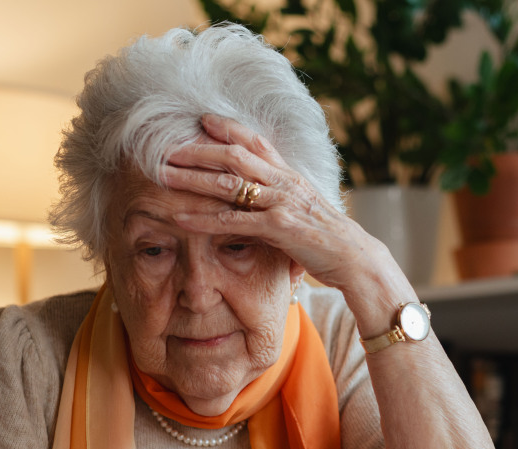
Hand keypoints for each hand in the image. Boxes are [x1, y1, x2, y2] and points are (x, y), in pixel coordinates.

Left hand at [163, 115, 412, 337]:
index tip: (202, 120)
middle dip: (197, 150)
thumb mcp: (304, 211)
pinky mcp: (278, 227)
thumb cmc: (328, 239)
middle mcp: (283, 182)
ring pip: (228, 184)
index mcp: (290, 175)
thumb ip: (281, 201)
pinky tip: (179, 219)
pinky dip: (202, 220)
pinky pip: (232, 221)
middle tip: (165, 147)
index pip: (256, 142)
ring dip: (192, 179)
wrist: (355, 258)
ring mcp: (281, 202)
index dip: (228, 127)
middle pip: (233, 155)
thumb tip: (260, 202)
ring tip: (163, 176)